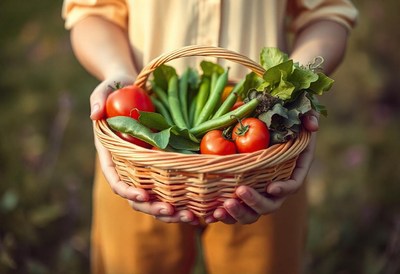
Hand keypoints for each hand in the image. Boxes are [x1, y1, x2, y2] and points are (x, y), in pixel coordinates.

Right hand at [90, 75, 198, 224]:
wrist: (131, 88)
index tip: (144, 196)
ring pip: (154, 197)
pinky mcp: (160, 162)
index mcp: (111, 153)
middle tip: (173, 212)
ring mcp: (144, 166)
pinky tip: (198, 207)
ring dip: (170, 210)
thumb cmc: (116, 88)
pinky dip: (182, 199)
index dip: (127, 190)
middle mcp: (127, 164)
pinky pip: (169, 185)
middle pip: (136, 195)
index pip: (115, 178)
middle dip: (153, 208)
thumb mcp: (105, 89)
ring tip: (190, 217)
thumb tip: (94, 115)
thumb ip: (97, 100)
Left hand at [207, 111, 318, 224]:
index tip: (270, 187)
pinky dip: (222, 215)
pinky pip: (233, 210)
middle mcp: (275, 187)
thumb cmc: (282, 120)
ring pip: (250, 213)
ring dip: (237, 214)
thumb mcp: (298, 114)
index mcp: (292, 171)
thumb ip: (308, 117)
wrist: (262, 127)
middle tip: (239, 191)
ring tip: (222, 208)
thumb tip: (312, 125)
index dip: (283, 189)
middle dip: (255, 202)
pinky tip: (210, 215)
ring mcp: (257, 193)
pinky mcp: (240, 195)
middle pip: (269, 204)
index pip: (292, 185)